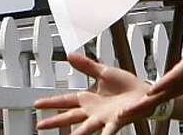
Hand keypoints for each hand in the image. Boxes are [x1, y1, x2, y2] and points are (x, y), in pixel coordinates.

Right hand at [34, 52, 150, 134]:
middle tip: (40, 126)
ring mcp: (104, 117)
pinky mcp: (118, 120)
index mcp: (88, 99)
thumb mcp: (104, 72)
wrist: (145, 92)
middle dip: (55, 122)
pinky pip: (111, 129)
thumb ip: (86, 66)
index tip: (36, 103)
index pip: (65, 101)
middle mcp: (93, 111)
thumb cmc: (125, 85)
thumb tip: (69, 55)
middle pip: (70, 117)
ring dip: (79, 134)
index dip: (50, 102)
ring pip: (87, 128)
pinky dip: (107, 133)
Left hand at [121, 34, 182, 120]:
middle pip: (154, 99)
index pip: (168, 82)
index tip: (148, 92)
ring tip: (121, 117)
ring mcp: (172, 91)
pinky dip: (142, 106)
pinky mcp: (170, 91)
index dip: (159, 86)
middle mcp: (175, 87)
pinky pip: (153, 101)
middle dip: (139, 107)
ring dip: (137, 109)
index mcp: (182, 76)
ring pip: (152, 103)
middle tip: (123, 115)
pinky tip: (132, 110)